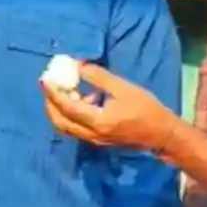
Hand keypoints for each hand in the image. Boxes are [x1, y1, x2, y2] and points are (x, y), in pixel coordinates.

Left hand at [41, 63, 178, 153]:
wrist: (162, 135)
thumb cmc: (146, 109)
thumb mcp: (123, 88)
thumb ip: (99, 77)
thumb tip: (78, 66)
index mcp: (97, 121)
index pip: (67, 107)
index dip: (53, 92)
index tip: (44, 79)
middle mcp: (91, 134)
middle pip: (60, 121)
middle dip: (51, 103)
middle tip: (49, 86)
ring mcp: (94, 140)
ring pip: (67, 126)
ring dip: (61, 109)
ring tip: (69, 88)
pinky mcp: (98, 140)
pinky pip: (77, 127)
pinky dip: (73, 113)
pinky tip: (86, 98)